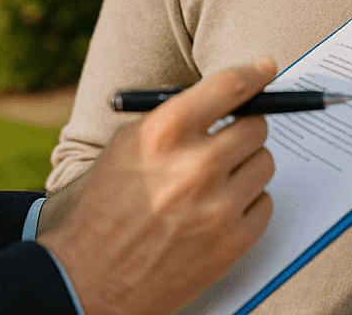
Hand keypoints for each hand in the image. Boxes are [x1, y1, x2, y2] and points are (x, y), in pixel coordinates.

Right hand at [38, 59, 277, 314]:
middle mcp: (195, 165)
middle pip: (256, 127)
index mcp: (163, 133)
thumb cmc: (101, 210)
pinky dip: (248, 205)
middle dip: (244, 130)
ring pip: (265, 164)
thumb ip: (174, 119)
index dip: (253, 74)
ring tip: (215, 183)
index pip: (228, 87)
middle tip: (230, 140)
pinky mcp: (231, 244)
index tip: (266, 69)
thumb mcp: (124, 148)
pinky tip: (218, 211)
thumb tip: (225, 98)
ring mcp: (217, 207)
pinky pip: (265, 205)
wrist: (85, 282)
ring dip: (246, 168)